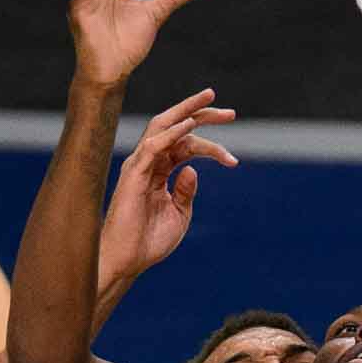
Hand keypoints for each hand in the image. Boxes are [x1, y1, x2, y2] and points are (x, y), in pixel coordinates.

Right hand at [99, 91, 237, 281]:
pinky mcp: (134, 174)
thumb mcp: (179, 214)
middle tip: (230, 112)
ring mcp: (139, 165)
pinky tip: (190, 126)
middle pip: (174, 126)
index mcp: (158, 170)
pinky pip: (154, 146)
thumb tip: (193, 169)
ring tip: (210, 101)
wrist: (128, 261)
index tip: (233, 159)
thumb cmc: (149, 241)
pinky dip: (173, 133)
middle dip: (200, 113)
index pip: (185, 144)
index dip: (210, 145)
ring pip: (162, 126)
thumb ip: (186, 191)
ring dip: (187, 112)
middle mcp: (148, 162)